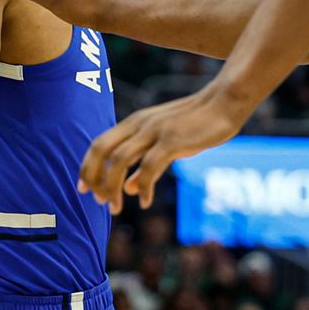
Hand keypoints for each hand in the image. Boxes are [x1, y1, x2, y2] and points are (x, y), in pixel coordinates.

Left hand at [79, 83, 254, 212]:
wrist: (225, 102)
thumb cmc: (197, 123)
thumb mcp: (166, 142)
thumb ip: (144, 161)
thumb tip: (129, 187)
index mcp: (134, 123)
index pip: (99, 143)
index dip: (87, 166)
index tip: (83, 188)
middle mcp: (139, 125)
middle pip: (101, 149)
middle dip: (93, 176)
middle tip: (96, 200)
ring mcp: (154, 131)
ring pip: (119, 160)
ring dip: (112, 186)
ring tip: (115, 207)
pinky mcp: (172, 140)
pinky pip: (149, 167)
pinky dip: (143, 187)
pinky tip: (144, 201)